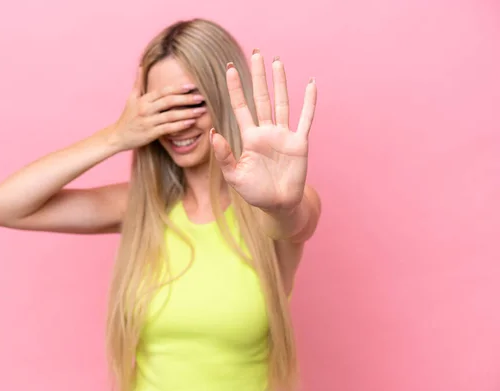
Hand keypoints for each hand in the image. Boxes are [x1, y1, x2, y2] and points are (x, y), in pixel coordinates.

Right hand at [111, 68, 206, 150]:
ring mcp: (148, 121)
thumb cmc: (127, 117)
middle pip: (169, 101)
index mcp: (143, 99)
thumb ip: (139, 83)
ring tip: (201, 111)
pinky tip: (191, 123)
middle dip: (186, 99)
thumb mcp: (131, 98)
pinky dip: (180, 125)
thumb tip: (141, 66)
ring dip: (187, 113)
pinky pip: (168, 129)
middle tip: (201, 97)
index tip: (192, 86)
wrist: (117, 136)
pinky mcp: (150, 134)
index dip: (178, 88)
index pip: (163, 91)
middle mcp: (146, 109)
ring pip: (171, 115)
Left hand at [211, 51, 316, 211]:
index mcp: (249, 138)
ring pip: (282, 103)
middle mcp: (266, 131)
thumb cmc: (255, 192)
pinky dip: (309, 102)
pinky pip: (305, 118)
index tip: (230, 68)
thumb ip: (224, 155)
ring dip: (280, 83)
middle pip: (262, 98)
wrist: (278, 205)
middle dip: (258, 76)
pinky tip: (310, 84)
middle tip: (256, 53)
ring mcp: (283, 135)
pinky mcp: (299, 142)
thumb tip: (212, 133)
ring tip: (277, 62)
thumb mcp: (234, 176)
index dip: (235, 88)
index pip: (241, 107)